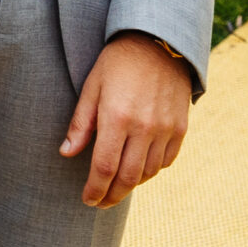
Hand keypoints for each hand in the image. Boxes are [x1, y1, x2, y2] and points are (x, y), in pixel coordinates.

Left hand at [60, 33, 192, 207]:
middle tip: (100, 203)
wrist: (159, 43)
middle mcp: (144, 128)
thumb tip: (66, 154)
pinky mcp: (180, 128)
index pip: (104, 168)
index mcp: (116, 118)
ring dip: (131, 185)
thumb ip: (80, 124)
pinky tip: (139, 168)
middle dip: (112, 196)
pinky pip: (166, 161)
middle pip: (128, 178)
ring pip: (148, 173)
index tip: (87, 200)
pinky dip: (151, 170)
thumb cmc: (117, 63)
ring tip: (116, 186)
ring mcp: (165, 129)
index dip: (95, 190)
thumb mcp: (91, 87)